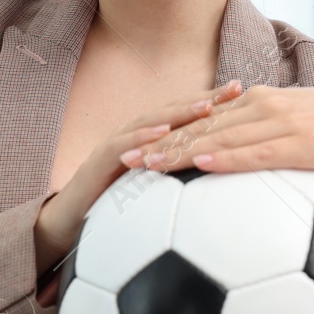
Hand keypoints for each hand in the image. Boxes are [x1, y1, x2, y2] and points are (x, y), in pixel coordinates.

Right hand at [33, 80, 245, 282]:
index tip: (247, 94)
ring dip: (178, 112)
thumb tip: (217, 185)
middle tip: (237, 88)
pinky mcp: (97, 163)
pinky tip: (161, 131)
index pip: (186, 117)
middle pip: (173, 111)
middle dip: (205, 98)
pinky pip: (120, 146)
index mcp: (149, 142)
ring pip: (149, 122)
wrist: (66, 225)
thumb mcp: (154, 196)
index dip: (215, 103)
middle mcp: (133, 137)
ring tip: (206, 105)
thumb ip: (180, 184)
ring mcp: (115, 146)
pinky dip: (141, 136)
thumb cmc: (114, 211)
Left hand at [125, 84, 313, 203]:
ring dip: (181, 151)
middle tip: (122, 160)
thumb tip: (228, 167)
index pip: (199, 119)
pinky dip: (227, 157)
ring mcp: (277, 123)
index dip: (163, 132)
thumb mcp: (289, 130)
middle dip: (158, 142)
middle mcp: (259, 107)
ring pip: (219, 137)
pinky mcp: (298, 142)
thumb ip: (259, 143)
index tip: (130, 147)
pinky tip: (202, 164)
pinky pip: (255, 152)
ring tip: (148, 164)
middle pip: (199, 126)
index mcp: (254, 104)